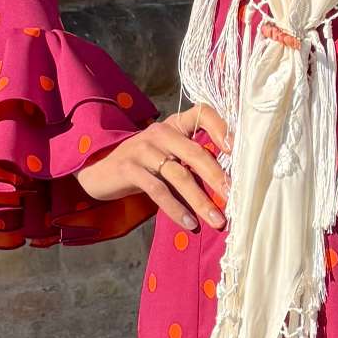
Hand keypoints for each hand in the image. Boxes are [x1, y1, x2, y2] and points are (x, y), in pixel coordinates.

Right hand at [78, 104, 233, 229]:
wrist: (100, 172)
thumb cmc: (145, 165)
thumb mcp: (168, 153)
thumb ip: (193, 158)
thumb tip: (230, 182)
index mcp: (175, 125)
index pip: (203, 113)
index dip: (222, 127)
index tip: (237, 150)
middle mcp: (160, 132)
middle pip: (195, 152)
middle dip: (217, 177)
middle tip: (234, 196)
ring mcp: (143, 150)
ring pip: (179, 175)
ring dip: (200, 200)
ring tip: (217, 219)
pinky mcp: (129, 169)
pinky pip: (158, 190)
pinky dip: (175, 208)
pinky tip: (189, 223)